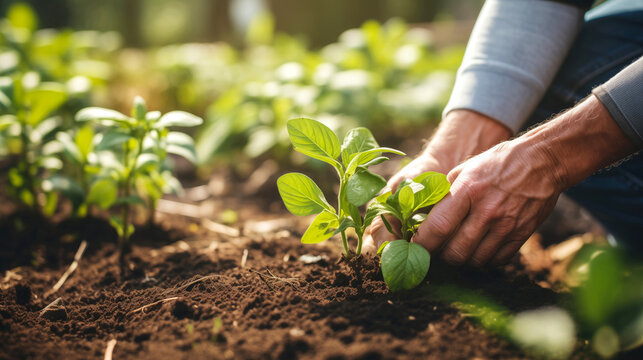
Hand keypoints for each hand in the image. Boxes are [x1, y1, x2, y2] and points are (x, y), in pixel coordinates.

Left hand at [415, 140, 561, 265]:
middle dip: (441, 256)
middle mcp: (487, 210)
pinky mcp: (522, 234)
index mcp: (468, 190)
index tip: (416, 246)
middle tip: (437, 251)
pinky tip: (478, 250)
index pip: (438, 227)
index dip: (423, 243)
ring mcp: (506, 225)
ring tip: (457, 250)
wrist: (541, 161)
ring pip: (475, 261)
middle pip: (456, 251)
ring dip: (462, 260)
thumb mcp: (464, 170)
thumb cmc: (495, 164)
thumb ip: (444, 194)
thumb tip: (422, 217)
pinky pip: (496, 260)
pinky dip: (483, 261)